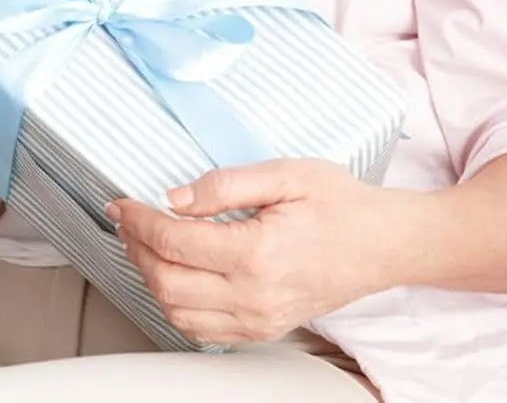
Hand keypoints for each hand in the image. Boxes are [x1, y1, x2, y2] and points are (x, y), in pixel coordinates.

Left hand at [107, 159, 401, 345]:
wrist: (384, 243)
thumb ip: (224, 186)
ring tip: (144, 244)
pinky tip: (174, 275)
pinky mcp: (266, 328)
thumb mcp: (284, 174)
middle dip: (136, 249)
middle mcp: (255, 296)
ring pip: (179, 314)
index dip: (138, 221)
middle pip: (167, 283)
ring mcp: (260, 319)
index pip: (174, 242)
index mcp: (257, 254)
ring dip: (151, 278)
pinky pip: (204, 331)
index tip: (122, 204)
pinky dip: (176, 306)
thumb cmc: (341, 204)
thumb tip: (176, 198)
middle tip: (127, 220)